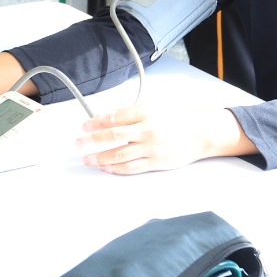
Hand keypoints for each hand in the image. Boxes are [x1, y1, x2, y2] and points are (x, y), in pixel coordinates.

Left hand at [74, 105, 248, 174]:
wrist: (198, 133)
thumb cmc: (174, 119)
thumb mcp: (153, 108)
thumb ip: (131, 114)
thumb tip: (106, 120)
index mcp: (145, 112)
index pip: (114, 117)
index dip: (96, 122)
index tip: (83, 126)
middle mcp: (147, 129)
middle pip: (113, 136)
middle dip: (92, 140)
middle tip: (78, 143)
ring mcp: (151, 147)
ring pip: (119, 154)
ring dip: (100, 158)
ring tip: (88, 159)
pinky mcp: (156, 162)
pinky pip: (131, 167)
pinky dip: (116, 168)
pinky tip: (105, 167)